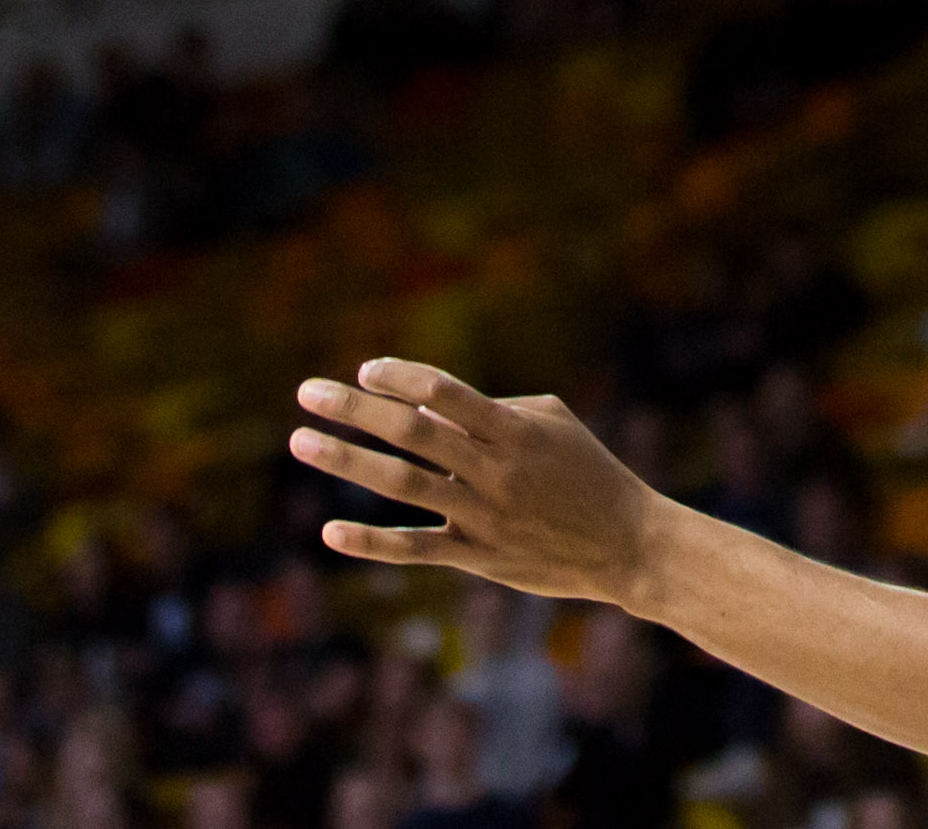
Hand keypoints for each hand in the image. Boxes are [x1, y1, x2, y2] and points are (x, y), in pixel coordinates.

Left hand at [292, 360, 654, 605]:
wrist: (625, 543)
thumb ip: (494, 411)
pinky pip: (414, 549)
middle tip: (306, 393)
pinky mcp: (477, 558)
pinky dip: (370, 542)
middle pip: (411, 431)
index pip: (444, 392)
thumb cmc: (587, 471)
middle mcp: (493, 468)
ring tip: (301, 442)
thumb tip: (429, 411)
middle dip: (354, 409)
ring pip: (402, 484)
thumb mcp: (552, 423)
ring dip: (346, 461)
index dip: (401, 377)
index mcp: (512, 428)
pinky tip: (330, 530)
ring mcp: (482, 515)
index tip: (364, 370)